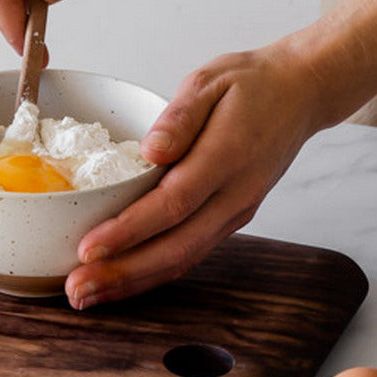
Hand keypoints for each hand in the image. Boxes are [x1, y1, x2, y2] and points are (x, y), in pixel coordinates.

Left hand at [65, 44, 328, 308]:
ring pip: (183, 259)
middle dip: (122, 273)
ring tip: (87, 296)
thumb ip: (180, 115)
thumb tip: (151, 150)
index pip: (173, 203)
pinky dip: (153, 274)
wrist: (300, 95)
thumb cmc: (251, 84)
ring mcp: (237, 212)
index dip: (129, 231)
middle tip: (76, 289)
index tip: (88, 248)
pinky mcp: (232, 220)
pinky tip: (121, 282)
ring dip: (133, 282)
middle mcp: (236, 194)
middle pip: (176, 247)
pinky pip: (190, 254)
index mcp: (228, 155)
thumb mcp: (210, 80)